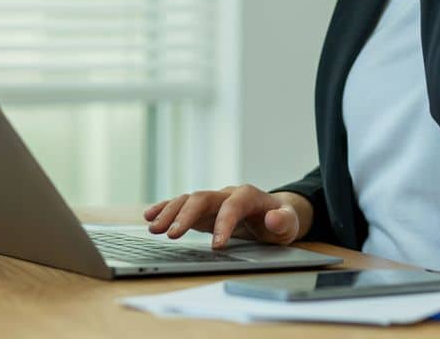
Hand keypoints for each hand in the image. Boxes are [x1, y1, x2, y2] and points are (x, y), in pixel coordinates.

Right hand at [143, 184, 309, 248]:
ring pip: (187, 200)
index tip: (217, 246)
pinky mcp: (203, 210)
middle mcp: (226, 194)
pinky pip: (181, 205)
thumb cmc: (280, 220)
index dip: (224, 223)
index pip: (233, 205)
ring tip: (154, 228)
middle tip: (171, 235)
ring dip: (169, 212)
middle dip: (186, 215)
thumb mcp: (289, 223)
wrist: (274, 213)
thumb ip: (283, 221)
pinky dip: (165, 209)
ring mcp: (213, 200)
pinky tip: (150, 217)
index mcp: (248, 195)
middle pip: (202, 198)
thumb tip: (274, 217)